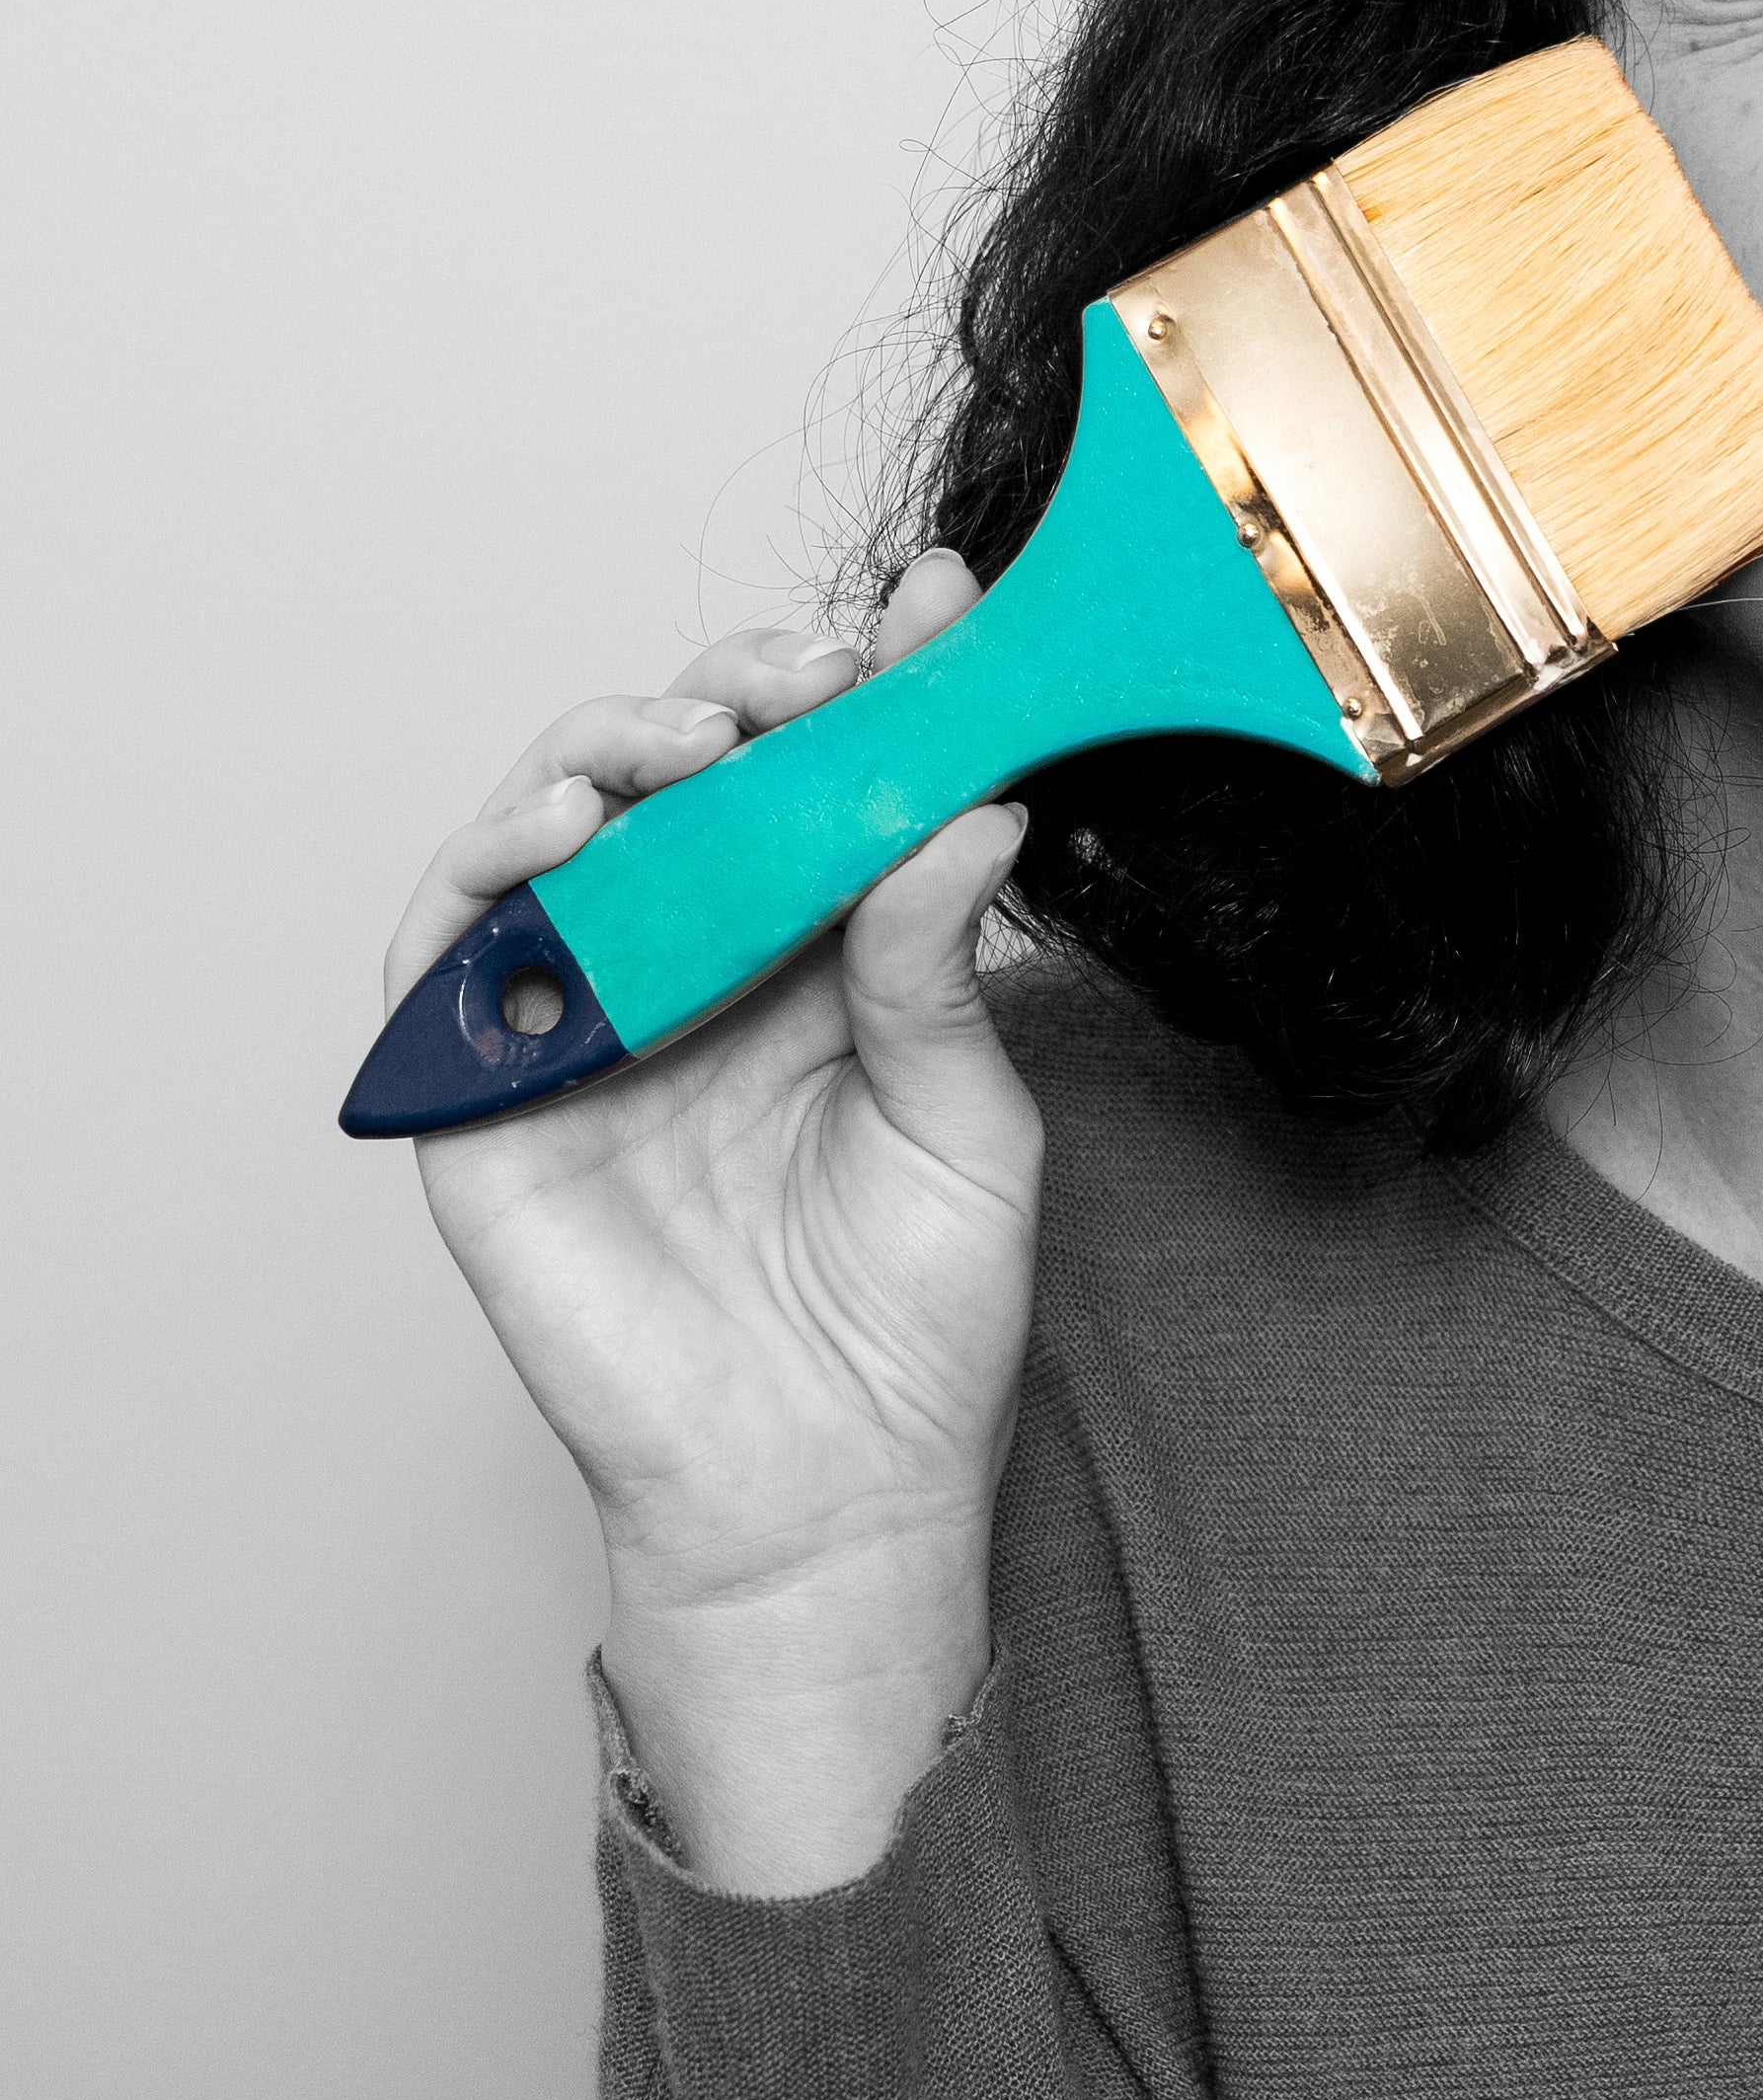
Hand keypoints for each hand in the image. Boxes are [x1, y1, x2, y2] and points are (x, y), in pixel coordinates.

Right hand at [390, 549, 1041, 1886]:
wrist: (834, 1487)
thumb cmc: (911, 1314)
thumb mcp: (966, 1112)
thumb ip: (943, 960)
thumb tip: (977, 803)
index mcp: (815, 954)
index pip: (819, 781)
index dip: (861, 688)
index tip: (935, 613)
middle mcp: (692, 966)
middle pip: (683, 775)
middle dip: (740, 694)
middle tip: (815, 673)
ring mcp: (582, 1023)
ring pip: (554, 826)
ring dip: (611, 750)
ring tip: (695, 740)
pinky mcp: (486, 1099)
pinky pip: (449, 952)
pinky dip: (494, 869)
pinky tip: (572, 830)